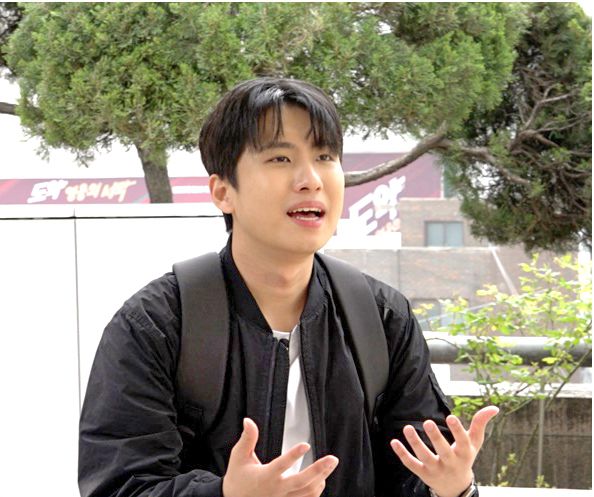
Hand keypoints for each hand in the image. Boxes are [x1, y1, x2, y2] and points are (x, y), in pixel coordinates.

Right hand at [222, 418, 338, 496]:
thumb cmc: (237, 479)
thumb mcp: (239, 457)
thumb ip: (247, 438)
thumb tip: (248, 420)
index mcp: (265, 477)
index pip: (281, 465)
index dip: (294, 455)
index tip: (305, 444)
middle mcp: (276, 490)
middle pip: (301, 482)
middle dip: (319, 470)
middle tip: (332, 459)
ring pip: (307, 492)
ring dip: (320, 479)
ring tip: (329, 465)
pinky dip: (315, 491)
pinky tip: (321, 480)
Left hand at [390, 406, 498, 496]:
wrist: (456, 487)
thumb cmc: (464, 458)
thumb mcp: (474, 443)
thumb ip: (480, 424)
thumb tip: (494, 408)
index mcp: (464, 454)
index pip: (462, 442)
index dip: (457, 430)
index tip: (451, 416)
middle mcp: (450, 463)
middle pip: (443, 451)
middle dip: (436, 438)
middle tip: (428, 422)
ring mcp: (435, 469)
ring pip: (425, 457)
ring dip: (415, 443)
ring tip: (407, 428)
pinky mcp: (423, 473)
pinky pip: (411, 464)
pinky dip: (402, 454)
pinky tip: (394, 441)